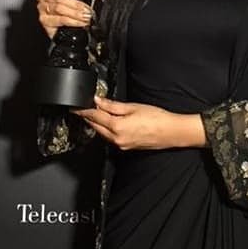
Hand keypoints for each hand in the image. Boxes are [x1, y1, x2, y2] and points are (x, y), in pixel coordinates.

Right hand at [36, 0, 104, 40]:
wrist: (70, 31)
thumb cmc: (75, 11)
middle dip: (76, 4)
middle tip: (87, 10)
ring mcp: (43, 9)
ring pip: (59, 8)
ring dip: (76, 14)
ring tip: (86, 16)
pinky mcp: (45, 21)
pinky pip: (61, 20)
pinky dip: (73, 22)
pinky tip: (81, 22)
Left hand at [73, 96, 206, 150]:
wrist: (171, 132)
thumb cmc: (157, 118)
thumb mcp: (132, 107)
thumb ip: (112, 105)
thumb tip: (98, 101)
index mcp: (117, 126)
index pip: (94, 117)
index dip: (83, 111)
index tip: (75, 107)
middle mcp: (116, 139)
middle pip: (95, 127)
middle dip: (88, 117)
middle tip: (83, 108)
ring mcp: (121, 145)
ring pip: (102, 133)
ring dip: (97, 124)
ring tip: (95, 113)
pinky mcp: (125, 147)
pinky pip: (110, 138)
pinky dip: (106, 130)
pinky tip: (109, 123)